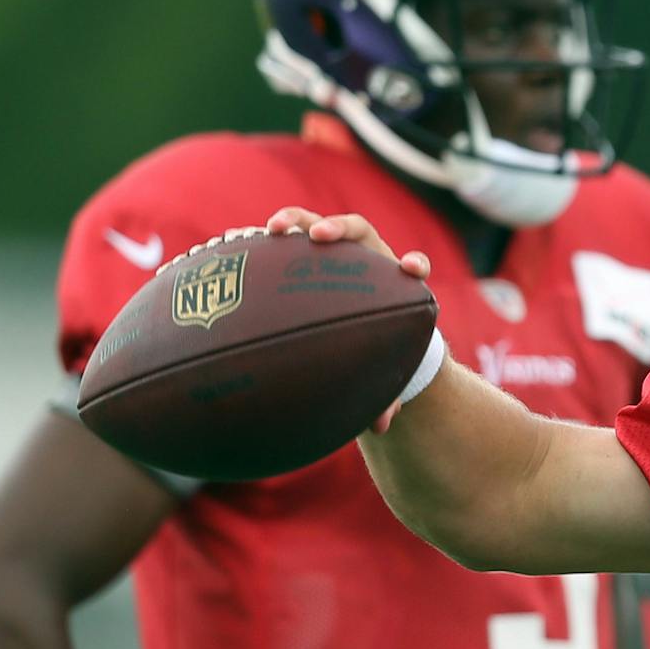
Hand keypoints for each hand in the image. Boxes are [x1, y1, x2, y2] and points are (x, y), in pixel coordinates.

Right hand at [264, 205, 432, 430]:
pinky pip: (282, 241)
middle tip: (321, 237)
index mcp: (391, 285)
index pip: (409, 266)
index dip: (412, 265)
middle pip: (358, 231)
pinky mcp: (301, 253)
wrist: (351, 331)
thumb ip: (383, 394)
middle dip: (340, 229)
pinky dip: (265, 240)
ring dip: (297, 221)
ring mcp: (330, 252)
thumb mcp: (376, 370)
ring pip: (315, 226)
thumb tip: (381, 427)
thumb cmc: (369, 350)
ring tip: (274, 229)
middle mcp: (363, 259)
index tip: (412, 269)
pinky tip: (237, 245)